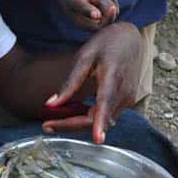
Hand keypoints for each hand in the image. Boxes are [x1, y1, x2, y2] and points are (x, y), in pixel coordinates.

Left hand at [41, 22, 142, 142]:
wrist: (130, 38)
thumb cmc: (107, 43)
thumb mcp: (85, 56)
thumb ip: (70, 82)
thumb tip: (50, 104)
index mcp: (113, 76)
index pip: (106, 103)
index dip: (101, 123)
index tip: (97, 138)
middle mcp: (124, 92)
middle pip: (97, 119)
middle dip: (72, 125)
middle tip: (47, 126)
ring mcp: (127, 99)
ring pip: (101, 121)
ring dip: (78, 123)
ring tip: (54, 122)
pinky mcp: (126, 102)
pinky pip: (105, 116)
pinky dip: (89, 118)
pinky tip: (72, 114)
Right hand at [56, 0, 114, 30]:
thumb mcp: (76, 1)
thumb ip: (86, 9)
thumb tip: (97, 17)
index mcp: (84, 25)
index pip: (100, 28)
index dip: (108, 19)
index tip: (111, 8)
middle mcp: (92, 22)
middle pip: (109, 20)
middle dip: (106, 8)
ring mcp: (99, 14)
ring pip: (113, 12)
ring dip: (107, 1)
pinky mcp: (102, 6)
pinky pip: (114, 4)